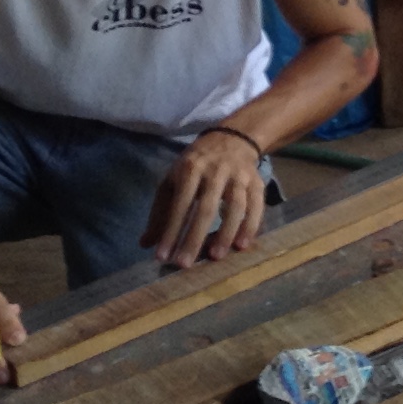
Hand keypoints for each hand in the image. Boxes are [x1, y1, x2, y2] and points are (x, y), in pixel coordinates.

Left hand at [143, 129, 268, 265]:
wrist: (233, 139)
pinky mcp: (257, 182)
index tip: (162, 257)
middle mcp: (215, 172)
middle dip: (194, 238)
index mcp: (189, 169)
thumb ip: (160, 211)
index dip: (170, 231)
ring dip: (226, 233)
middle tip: (185, 265)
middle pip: (205, 208)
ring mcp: (238, 176)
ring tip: (216, 257)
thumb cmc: (197, 164)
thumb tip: (145, 244)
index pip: (178, 205)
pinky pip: (256, 206)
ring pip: (235, 207)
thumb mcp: (174, 180)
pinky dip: (251, 225)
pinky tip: (242, 245)